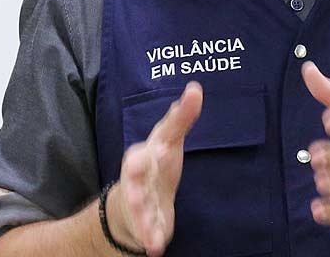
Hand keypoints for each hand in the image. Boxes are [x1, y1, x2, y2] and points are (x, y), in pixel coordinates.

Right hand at [108, 81, 202, 256]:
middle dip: (134, 174)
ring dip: (141, 213)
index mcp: (146, 155)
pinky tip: (155, 248)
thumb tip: (195, 88)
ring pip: (138, 207)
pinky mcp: (146, 224)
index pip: (151, 143)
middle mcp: (138, 178)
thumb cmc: (155, 165)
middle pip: (134, 175)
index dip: (157, 139)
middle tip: (134, 166)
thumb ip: (181, 117)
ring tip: (145, 222)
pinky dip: (150, 240)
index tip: (150, 146)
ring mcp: (140, 202)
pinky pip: (148, 233)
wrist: (134, 202)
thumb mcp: (167, 140)